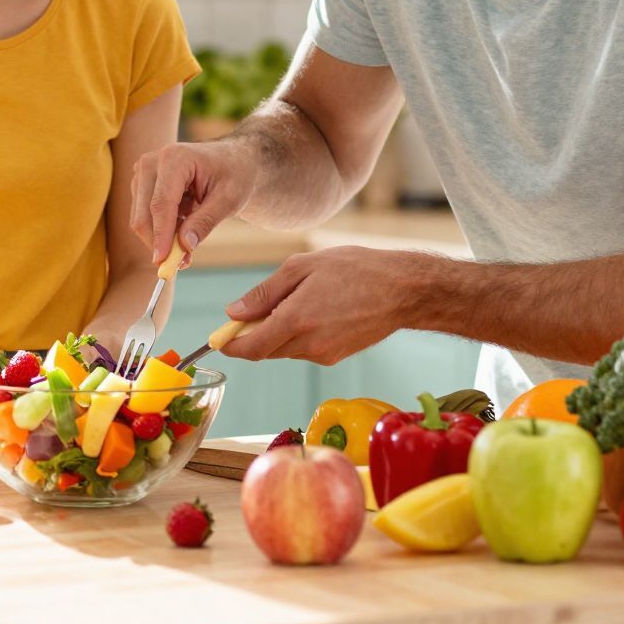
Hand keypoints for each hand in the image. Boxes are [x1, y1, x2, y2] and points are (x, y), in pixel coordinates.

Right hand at [130, 138, 256, 266]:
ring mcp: (143, 173)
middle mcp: (151, 162)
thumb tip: (185, 245)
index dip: (161, 236)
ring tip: (190, 243)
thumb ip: (205, 221)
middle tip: (181, 264)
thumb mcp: (229, 199)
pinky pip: (144, 217)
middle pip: (144, 214)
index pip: (161, 204)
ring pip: (141, 218)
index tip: (163, 262)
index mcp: (174, 158)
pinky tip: (183, 229)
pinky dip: (162, 231)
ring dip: (162, 238)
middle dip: (159, 243)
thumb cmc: (234, 175)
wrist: (232, 161)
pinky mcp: (141, 185)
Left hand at [220, 247, 424, 364]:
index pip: (250, 348)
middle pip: (265, 350)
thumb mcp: (302, 267)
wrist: (404, 290)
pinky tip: (316, 310)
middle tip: (254, 310)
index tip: (219, 339)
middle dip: (253, 334)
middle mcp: (308, 344)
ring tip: (297, 300)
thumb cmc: (355, 269)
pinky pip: (305, 349)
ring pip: (285, 349)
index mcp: (295, 320)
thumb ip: (264, 293)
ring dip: (278, 333)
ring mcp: (324, 354)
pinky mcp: (336, 357)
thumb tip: (234, 313)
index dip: (230, 345)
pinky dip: (299, 335)